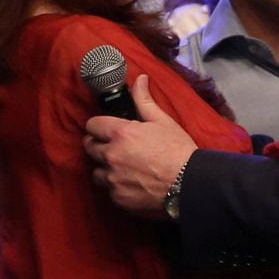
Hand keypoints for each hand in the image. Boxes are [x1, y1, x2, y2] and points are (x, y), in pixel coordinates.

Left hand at [83, 75, 195, 217]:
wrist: (190, 184)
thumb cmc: (178, 150)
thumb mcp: (162, 121)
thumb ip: (144, 100)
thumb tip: (139, 79)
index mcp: (120, 134)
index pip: (92, 125)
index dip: (99, 126)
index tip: (107, 130)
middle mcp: (111, 156)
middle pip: (89, 148)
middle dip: (99, 146)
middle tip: (115, 148)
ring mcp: (113, 179)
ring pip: (97, 172)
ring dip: (106, 169)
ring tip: (124, 169)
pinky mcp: (118, 199)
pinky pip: (109, 191)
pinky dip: (117, 187)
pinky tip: (133, 184)